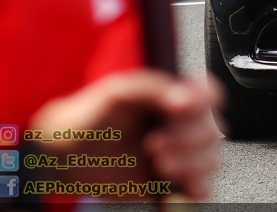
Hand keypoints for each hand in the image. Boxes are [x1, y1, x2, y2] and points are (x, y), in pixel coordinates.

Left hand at [29, 70, 222, 199]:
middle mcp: (182, 124)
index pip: (209, 93)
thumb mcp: (115, 92)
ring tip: (160, 165)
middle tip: (155, 144)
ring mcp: (181, 154)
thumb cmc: (87, 118)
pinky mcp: (175, 182)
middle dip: (188, 139)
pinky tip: (176, 187)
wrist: (63, 157)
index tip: (179, 110)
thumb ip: (150, 88)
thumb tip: (182, 96)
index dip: (203, 101)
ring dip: (191, 164)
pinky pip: (203, 188)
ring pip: (212, 160)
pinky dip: (196, 188)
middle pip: (213, 130)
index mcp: (174, 96)